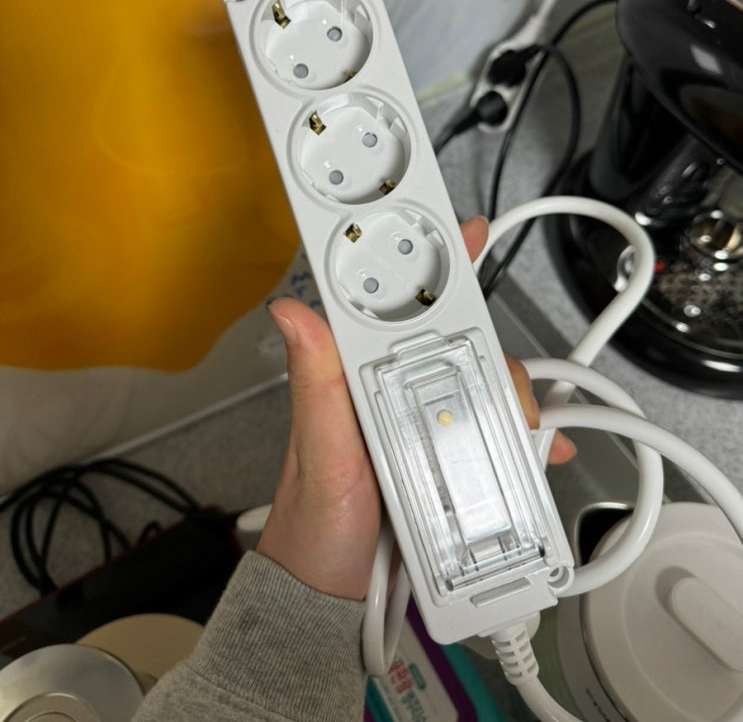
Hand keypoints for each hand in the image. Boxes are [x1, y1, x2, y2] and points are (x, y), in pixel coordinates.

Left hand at [258, 216, 574, 600]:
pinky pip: (490, 430)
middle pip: (455, 343)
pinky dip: (518, 436)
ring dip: (513, 400)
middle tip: (512, 390)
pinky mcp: (443, 455)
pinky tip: (532, 447)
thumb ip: (314, 385)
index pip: (392, 305)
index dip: (431, 260)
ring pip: (481, 385)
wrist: (332, 594)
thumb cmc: (315, 525)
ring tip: (524, 432)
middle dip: (494, 354)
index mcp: (354, 375)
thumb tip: (294, 313)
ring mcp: (419, 423)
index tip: (468, 231)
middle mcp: (389, 390)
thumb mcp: (318, 454)